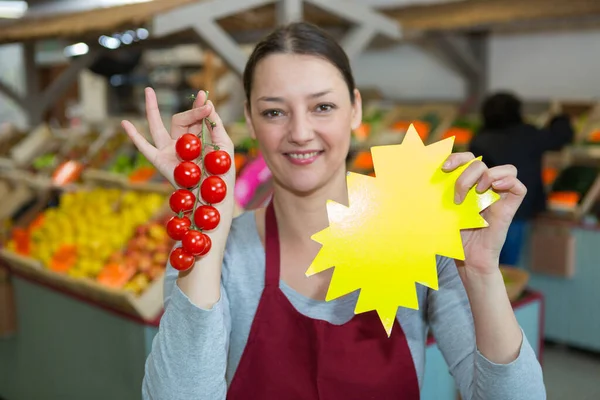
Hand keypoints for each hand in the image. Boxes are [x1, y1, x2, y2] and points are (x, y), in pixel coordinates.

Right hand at [121, 87, 236, 251]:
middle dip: (191, 110)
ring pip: (158, 125)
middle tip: (202, 102)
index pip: (197, 118)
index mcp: (199, 140)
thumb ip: (216, 125)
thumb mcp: (224, 146)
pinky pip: (143, 147)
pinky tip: (124, 124)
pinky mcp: (160, 161)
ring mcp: (169, 151)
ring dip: (151, 108)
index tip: (205, 96)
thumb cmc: (222, 174)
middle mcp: (182, 144)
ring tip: (148, 91)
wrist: (212, 196)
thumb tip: (208, 105)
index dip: (199, 106)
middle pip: (181, 120)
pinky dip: (133, 135)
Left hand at [442, 152, 526, 275]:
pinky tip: (495, 188)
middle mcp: (484, 187)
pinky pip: (519, 188)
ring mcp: (498, 197)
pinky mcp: (509, 209)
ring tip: (477, 192)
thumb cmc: (453, 236)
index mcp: (467, 184)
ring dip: (488, 175)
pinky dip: (509, 182)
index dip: (457, 158)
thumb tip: (429, 176)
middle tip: (457, 196)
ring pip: (507, 169)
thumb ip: (441, 194)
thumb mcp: (443, 211)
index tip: (444, 168)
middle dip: (466, 174)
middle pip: (481, 163)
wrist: (467, 259)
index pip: (467, 159)